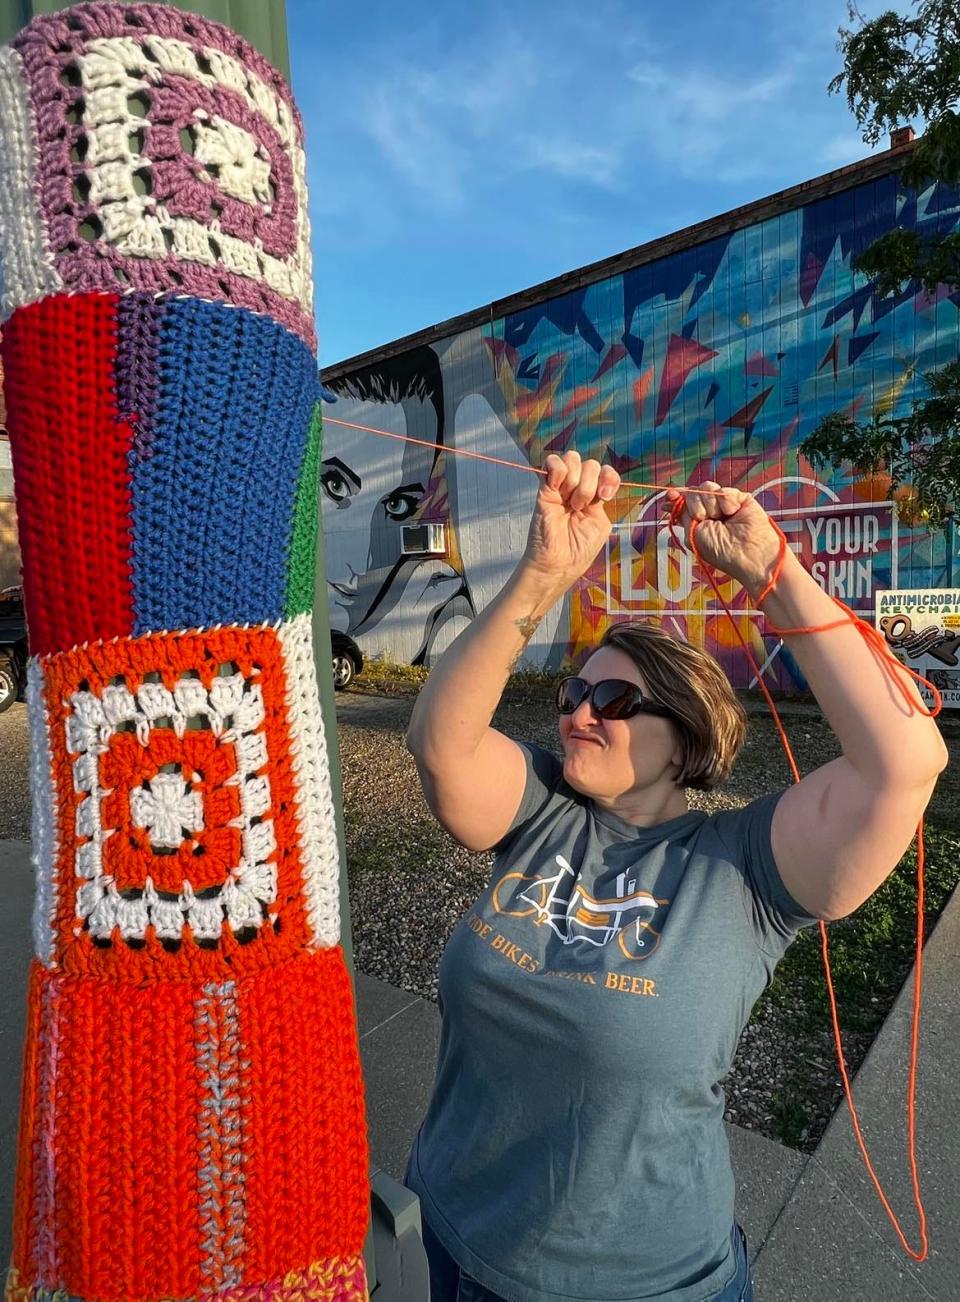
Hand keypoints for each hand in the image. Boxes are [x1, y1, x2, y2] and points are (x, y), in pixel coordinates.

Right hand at [522, 452, 620, 586]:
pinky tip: (558, 489)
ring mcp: (561, 486)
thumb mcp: (601, 523)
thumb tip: (602, 481)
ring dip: (575, 480)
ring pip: (573, 458)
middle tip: (580, 507)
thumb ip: (602, 498)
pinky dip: (558, 470)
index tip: (604, 496)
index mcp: (595, 496)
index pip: (606, 471)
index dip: (609, 477)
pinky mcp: (545, 487)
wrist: (557, 562)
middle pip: (591, 464)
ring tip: (570, 503)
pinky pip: (553, 462)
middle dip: (590, 484)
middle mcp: (579, 488)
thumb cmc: (579, 549)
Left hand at [664, 482, 782, 590]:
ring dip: (709, 504)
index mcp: (697, 521)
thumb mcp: (692, 534)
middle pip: (692, 492)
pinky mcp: (739, 498)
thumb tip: (671, 497)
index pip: (682, 502)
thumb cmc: (720, 550)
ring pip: (706, 488)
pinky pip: (723, 490)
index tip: (670, 496)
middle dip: (694, 504)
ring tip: (720, 518)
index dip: (675, 497)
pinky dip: (725, 502)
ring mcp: (724, 504)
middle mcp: (709, 511)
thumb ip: (682, 514)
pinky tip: (732, 513)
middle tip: (704, 518)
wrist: (746, 551)